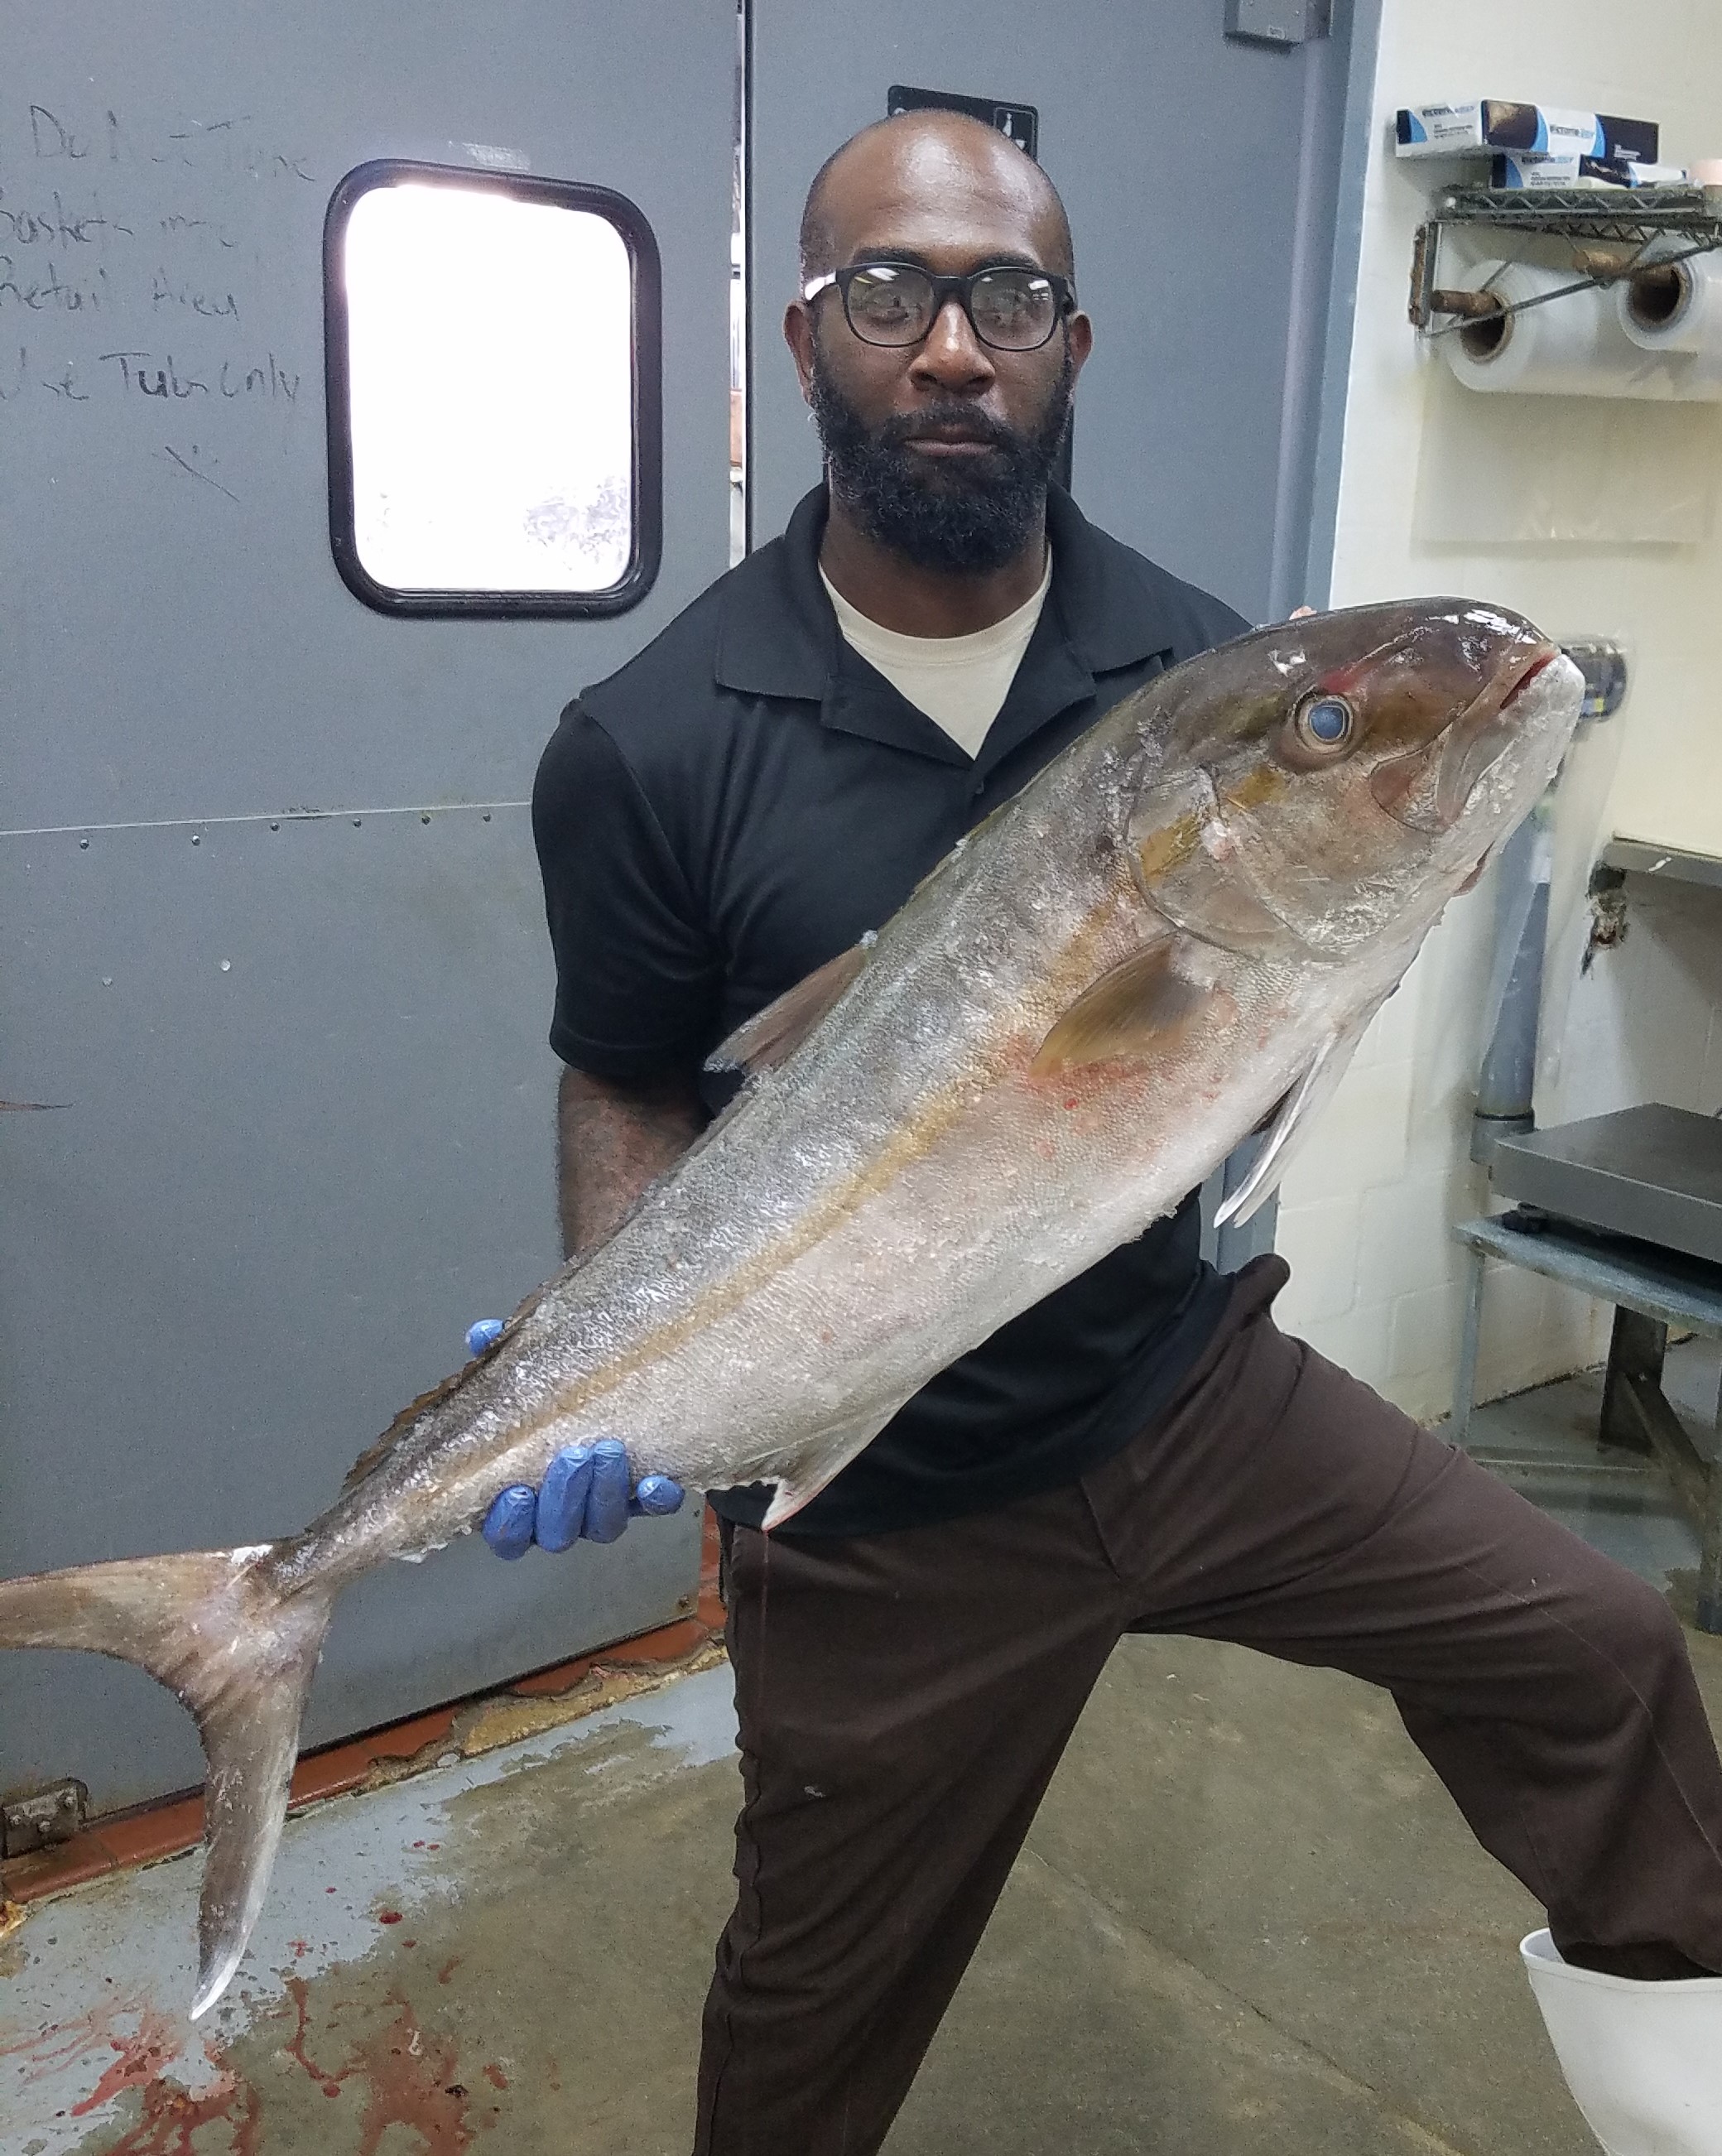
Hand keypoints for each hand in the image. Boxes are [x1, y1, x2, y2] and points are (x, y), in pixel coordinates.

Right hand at [465, 1320, 684, 1558]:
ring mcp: (607, 1508)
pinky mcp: (649, 1498)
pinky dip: (655, 1498)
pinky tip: (654, 1483)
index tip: (517, 1492)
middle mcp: (565, 1512)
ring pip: (602, 1525)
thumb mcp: (533, 1377)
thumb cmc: (567, 1399)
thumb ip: (504, 1364)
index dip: (508, 1522)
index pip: (506, 1532)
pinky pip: (655, 1509)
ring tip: (609, 1450)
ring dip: (604, 1493)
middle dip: (563, 1499)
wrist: (633, 1394)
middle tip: (573, 1457)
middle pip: (555, 1532)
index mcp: (526, 1498)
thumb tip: (482, 1335)